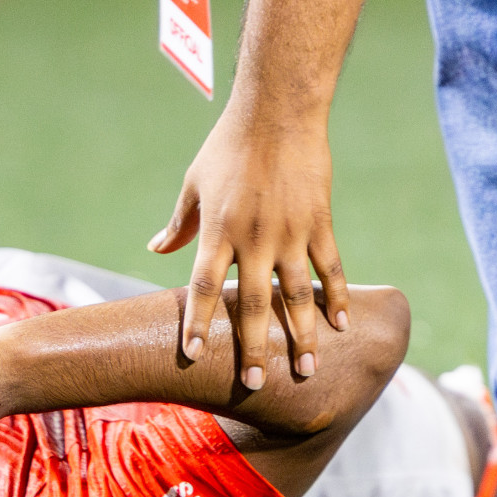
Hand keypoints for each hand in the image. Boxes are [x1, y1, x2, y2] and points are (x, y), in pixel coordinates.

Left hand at [147, 108, 347, 388]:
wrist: (277, 112)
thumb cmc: (227, 148)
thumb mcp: (193, 185)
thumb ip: (179, 224)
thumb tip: (155, 249)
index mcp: (218, 232)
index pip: (205, 288)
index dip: (199, 323)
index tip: (194, 355)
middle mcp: (254, 239)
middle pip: (253, 305)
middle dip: (254, 348)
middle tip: (255, 384)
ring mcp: (290, 233)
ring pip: (297, 295)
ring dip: (303, 335)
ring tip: (308, 370)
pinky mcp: (320, 222)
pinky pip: (329, 268)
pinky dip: (336, 298)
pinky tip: (340, 327)